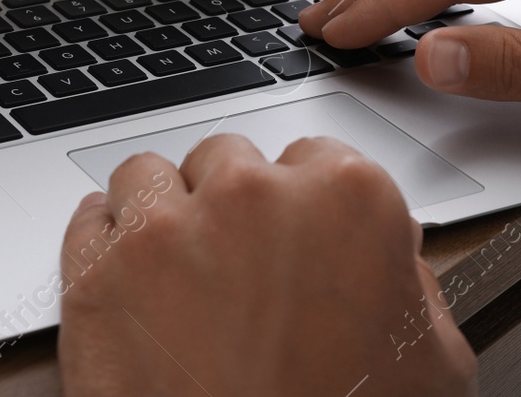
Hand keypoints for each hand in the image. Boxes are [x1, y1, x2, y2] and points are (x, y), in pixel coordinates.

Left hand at [57, 135, 475, 396]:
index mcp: (346, 200)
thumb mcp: (434, 363)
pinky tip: (130, 285)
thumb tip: (393, 256)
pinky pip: (87, 221)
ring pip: (148, 178)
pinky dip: (103, 246)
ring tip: (177, 280)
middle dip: (229, 207)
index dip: (302, 206)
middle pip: (226, 161)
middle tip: (237, 275)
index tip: (292, 236)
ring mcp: (165, 232)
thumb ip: (413, 282)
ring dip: (160, 217)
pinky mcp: (97, 275)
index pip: (314, 157)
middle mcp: (252, 196)